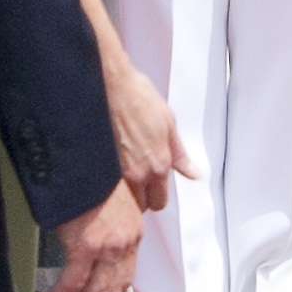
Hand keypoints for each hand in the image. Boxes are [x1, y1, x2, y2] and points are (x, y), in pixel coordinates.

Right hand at [42, 182, 141, 291]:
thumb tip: (91, 249)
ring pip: (93, 291)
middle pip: (111, 290)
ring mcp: (108, 245)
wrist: (82, 159)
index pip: (125, 277)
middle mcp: (126, 242)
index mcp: (133, 233)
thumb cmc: (90, 177)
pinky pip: (72, 282)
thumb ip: (106, 230)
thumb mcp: (108, 205)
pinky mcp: (87, 245)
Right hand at [106, 60, 196, 212]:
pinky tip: (112, 172)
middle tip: (142, 183)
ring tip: (126, 178)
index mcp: (158, 165)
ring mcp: (116, 171)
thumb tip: (193, 173)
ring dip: (126, 195)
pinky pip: (107, 188)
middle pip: (142, 205)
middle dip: (143, 198)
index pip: (160, 200)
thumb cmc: (138, 98)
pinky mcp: (99, 165)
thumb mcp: (169, 123)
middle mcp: (137, 173)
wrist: (111, 85)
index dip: (159, 196)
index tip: (157, 189)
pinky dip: (110, 187)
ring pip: (123, 200)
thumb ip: (180, 154)